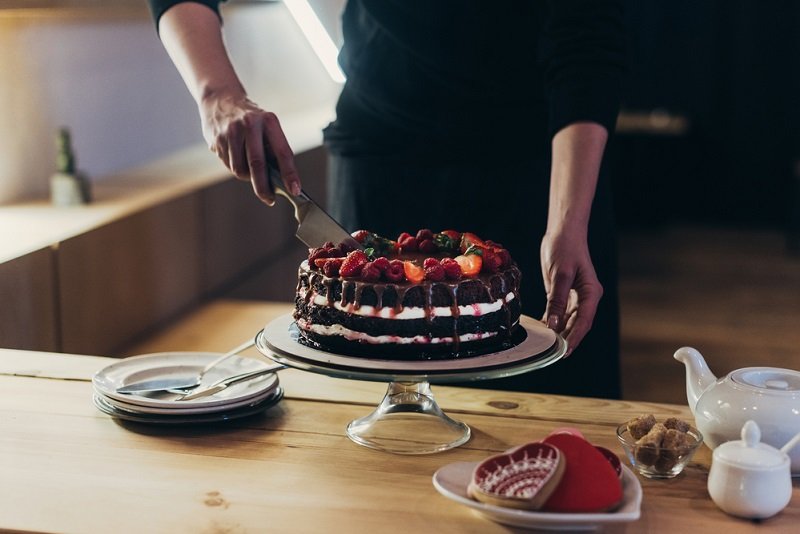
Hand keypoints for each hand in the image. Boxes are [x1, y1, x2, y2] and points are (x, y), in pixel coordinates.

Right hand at [200, 92, 300, 204]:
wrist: (220, 99)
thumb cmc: (251, 119)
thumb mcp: (267, 126)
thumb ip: (274, 150)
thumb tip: (281, 181)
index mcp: (269, 121)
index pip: (282, 152)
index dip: (289, 174)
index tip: (294, 190)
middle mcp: (250, 124)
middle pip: (258, 165)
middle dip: (264, 187)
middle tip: (270, 199)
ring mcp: (231, 131)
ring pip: (240, 169)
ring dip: (247, 176)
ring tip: (249, 167)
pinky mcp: (217, 139)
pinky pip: (228, 165)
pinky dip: (235, 166)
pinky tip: (235, 155)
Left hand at [540, 229, 602, 356]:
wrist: (563, 232)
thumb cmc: (565, 248)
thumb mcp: (560, 274)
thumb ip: (556, 300)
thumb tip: (553, 324)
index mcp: (591, 293)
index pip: (583, 322)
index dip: (574, 338)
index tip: (563, 351)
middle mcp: (585, 298)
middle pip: (577, 325)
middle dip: (565, 339)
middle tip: (551, 354)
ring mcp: (575, 297)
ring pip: (567, 321)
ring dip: (557, 332)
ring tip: (544, 345)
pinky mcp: (563, 294)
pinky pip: (558, 313)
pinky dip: (550, 321)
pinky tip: (540, 330)